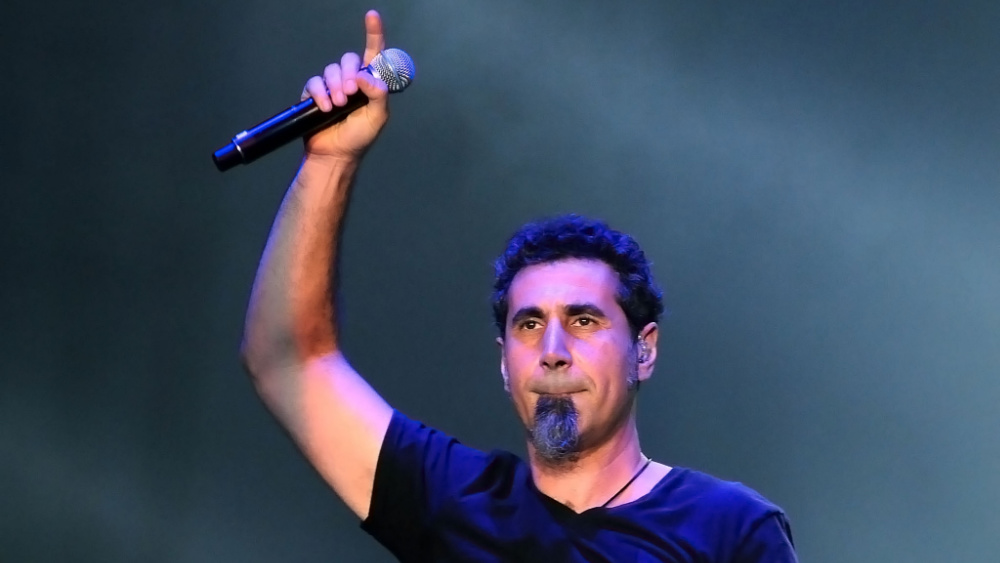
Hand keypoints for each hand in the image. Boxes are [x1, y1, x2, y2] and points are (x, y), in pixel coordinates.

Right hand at [300, 10, 388, 159]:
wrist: (335, 155)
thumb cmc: (358, 138)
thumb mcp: (377, 117)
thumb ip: (378, 95)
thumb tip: (365, 76)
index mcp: (370, 84)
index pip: (374, 54)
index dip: (374, 34)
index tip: (372, 16)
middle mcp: (352, 81)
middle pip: (349, 60)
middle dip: (350, 74)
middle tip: (351, 94)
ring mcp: (332, 87)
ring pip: (332, 70)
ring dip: (336, 85)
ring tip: (339, 105)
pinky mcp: (315, 94)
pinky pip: (314, 82)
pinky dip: (320, 93)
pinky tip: (325, 107)